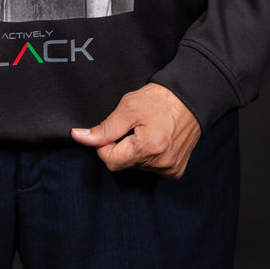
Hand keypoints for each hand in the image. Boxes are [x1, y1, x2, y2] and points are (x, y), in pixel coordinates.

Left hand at [71, 83, 200, 178]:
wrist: (191, 98)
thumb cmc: (159, 99)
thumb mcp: (127, 108)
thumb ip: (103, 128)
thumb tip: (78, 137)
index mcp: (148, 148)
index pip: (110, 161)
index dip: (106, 144)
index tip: (115, 129)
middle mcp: (161, 163)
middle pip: (123, 164)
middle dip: (122, 147)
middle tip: (134, 127)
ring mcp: (170, 169)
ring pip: (136, 166)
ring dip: (135, 151)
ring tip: (148, 131)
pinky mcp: (176, 170)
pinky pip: (151, 168)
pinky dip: (148, 156)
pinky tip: (156, 140)